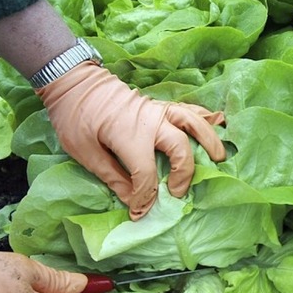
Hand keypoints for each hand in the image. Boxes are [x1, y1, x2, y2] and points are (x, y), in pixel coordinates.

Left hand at [36, 61, 225, 219]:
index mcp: (129, 136)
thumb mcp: (84, 152)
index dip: (144, 198)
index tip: (139, 212)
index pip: (146, 175)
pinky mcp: (158, 104)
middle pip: (179, 148)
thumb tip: (132, 200)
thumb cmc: (73, 116)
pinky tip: (215, 124)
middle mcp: (149, 122)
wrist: (73, 79)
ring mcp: (157, 110)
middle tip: (177, 192)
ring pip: (192, 123)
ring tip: (219, 158)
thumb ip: (112, 177)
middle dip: (183, 174)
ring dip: (209, 141)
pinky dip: (204, 116)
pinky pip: (187, 109)